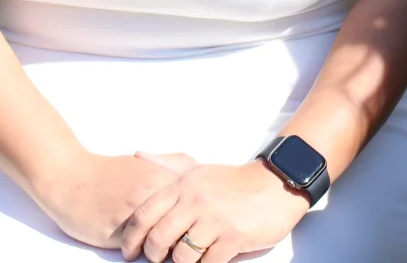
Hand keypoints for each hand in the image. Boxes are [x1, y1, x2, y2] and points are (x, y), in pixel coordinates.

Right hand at [35, 150, 188, 248]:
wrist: (70, 177)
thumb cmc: (108, 173)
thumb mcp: (145, 163)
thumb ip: (172, 169)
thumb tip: (196, 182)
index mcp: (163, 177)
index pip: (195, 204)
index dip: (197, 218)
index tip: (196, 225)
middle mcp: (153, 194)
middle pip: (185, 224)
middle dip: (185, 236)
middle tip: (181, 242)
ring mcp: (137, 214)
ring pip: (165, 240)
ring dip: (164, 247)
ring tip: (160, 248)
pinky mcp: (119, 233)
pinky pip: (141, 249)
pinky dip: (144, 251)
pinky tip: (139, 248)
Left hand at [121, 154, 311, 262]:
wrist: (276, 185)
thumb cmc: (233, 181)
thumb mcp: (198, 170)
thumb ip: (168, 164)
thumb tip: (139, 154)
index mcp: (183, 186)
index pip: (143, 215)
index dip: (131, 238)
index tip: (130, 252)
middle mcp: (195, 202)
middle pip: (158, 240)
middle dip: (153, 256)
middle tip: (158, 259)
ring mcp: (215, 221)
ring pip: (181, 256)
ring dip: (181, 262)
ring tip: (187, 258)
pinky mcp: (233, 238)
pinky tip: (207, 259)